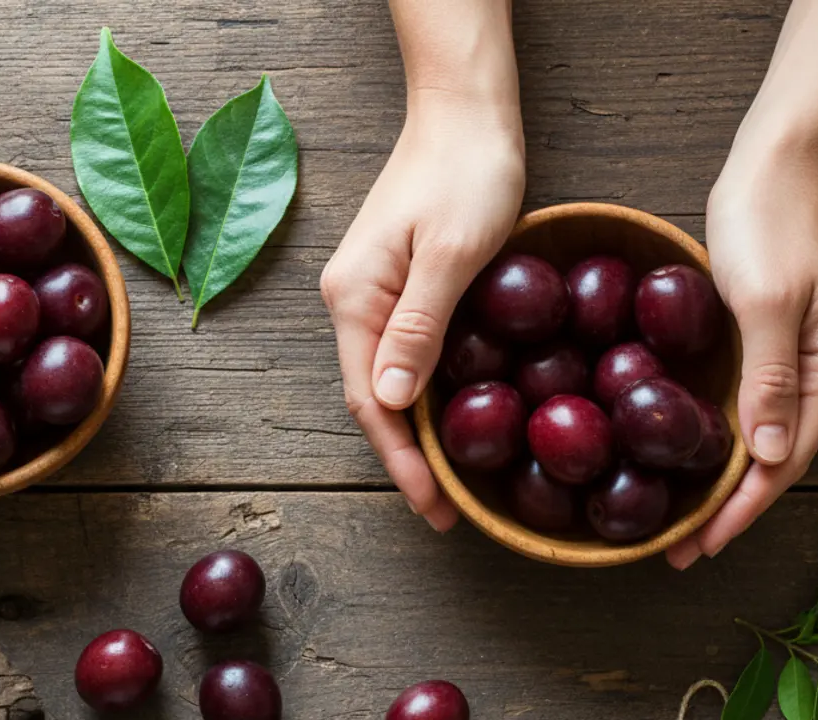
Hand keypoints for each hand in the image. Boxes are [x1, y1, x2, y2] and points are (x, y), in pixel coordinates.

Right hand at [321, 92, 525, 529]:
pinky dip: (424, 396)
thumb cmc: (466, 170)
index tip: (434, 507)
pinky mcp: (393, 286)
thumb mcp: (453, 252)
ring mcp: (370, 294)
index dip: (402, 462)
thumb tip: (391, 402)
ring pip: (387, 382)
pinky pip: (403, 356)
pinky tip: (450, 417)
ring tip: (450, 478)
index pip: (371, 402)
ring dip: (415, 433)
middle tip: (446, 509)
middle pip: (373, 399)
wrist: (464, 112)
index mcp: (356, 299)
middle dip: (406, 459)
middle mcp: (351, 303)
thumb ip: (420, 326)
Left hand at [667, 143, 817, 568]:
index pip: (784, 462)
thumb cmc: (768, 226)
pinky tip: (690, 458)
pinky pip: (750, 410)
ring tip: (682, 520)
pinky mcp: (772, 344)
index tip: (700, 545)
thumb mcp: (766, 302)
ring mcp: (798, 360)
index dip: (742, 509)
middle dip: (730, 510)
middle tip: (679, 549)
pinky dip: (722, 444)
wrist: (776, 169)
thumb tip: (770, 455)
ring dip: (724, 484)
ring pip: (762, 441)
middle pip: (776, 461)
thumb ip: (768, 379)